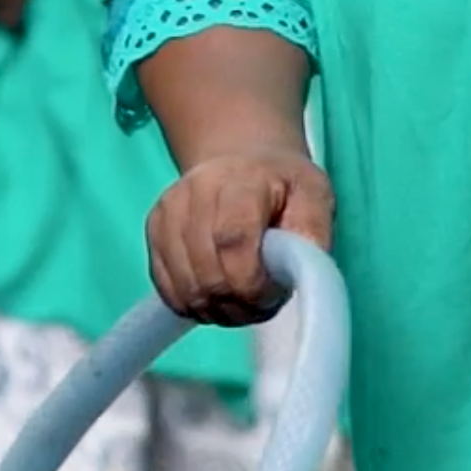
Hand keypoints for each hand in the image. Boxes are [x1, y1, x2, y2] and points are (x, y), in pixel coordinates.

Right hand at [145, 145, 335, 325]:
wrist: (245, 162)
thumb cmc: (285, 187)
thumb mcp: (316, 199)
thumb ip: (312, 236)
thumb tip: (295, 274)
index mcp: (244, 180)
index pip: (233, 240)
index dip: (250, 283)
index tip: (270, 296)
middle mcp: (198, 189)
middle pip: (206, 270)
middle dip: (236, 303)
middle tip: (259, 305)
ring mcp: (169, 208)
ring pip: (183, 284)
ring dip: (215, 308)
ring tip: (239, 302)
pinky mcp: (154, 227)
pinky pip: (165, 286)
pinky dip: (191, 304)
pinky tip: (215, 297)